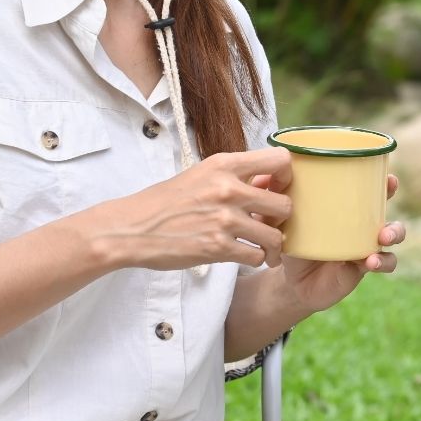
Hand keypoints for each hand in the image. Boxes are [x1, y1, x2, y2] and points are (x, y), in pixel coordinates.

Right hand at [83, 149, 292, 270]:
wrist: (132, 228)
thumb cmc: (167, 202)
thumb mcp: (201, 175)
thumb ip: (234, 176)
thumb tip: (268, 181)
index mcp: (224, 165)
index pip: (280, 160)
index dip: (288, 177)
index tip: (279, 190)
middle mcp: (228, 189)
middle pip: (285, 204)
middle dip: (282, 219)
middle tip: (272, 225)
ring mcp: (224, 219)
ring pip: (275, 236)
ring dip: (273, 246)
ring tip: (266, 249)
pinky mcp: (218, 247)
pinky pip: (256, 256)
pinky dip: (256, 260)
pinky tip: (247, 256)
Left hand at [278, 174, 404, 314]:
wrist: (291, 281)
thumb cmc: (291, 243)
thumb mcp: (280, 222)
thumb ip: (272, 203)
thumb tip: (261, 178)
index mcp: (345, 208)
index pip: (368, 189)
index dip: (382, 181)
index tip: (387, 176)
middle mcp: (360, 224)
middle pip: (386, 206)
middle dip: (389, 195)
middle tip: (389, 192)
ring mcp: (365, 245)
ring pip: (392, 235)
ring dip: (394, 232)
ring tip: (383, 237)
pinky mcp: (363, 267)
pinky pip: (384, 263)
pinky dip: (382, 262)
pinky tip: (371, 262)